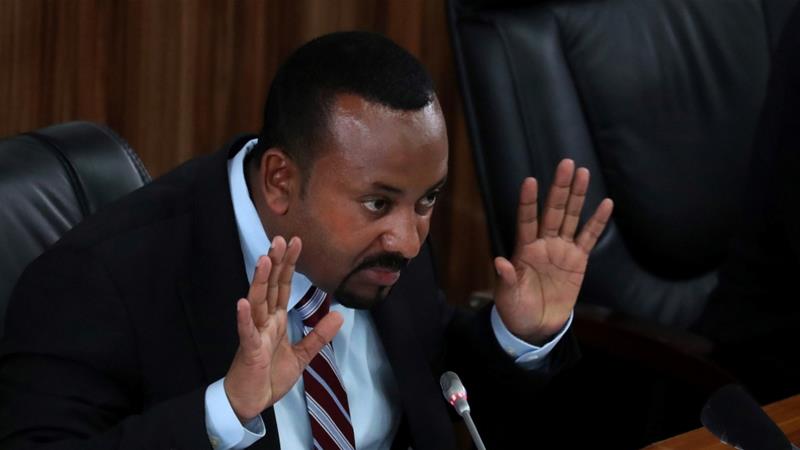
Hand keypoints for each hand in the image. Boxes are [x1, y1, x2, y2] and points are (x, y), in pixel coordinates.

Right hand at [224, 236, 342, 421]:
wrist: (250, 402)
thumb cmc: (269, 376)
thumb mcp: (302, 355)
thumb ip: (319, 335)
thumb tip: (340, 315)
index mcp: (275, 320)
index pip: (283, 287)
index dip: (289, 265)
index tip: (295, 242)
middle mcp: (263, 321)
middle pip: (270, 287)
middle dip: (276, 263)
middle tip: (280, 238)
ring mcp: (255, 334)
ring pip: (257, 302)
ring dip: (260, 281)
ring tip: (264, 260)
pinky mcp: (249, 350)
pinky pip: (246, 332)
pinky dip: (244, 317)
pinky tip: (242, 302)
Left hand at [493, 159, 612, 344]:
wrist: (536, 326)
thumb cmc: (516, 309)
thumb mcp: (507, 296)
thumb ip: (506, 278)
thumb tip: (499, 262)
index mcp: (524, 250)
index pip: (526, 220)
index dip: (528, 202)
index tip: (530, 180)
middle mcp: (543, 244)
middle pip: (553, 211)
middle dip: (560, 188)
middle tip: (566, 164)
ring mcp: (561, 250)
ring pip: (571, 217)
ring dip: (578, 196)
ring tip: (583, 172)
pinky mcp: (578, 261)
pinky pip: (589, 237)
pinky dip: (597, 221)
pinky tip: (606, 204)